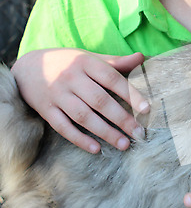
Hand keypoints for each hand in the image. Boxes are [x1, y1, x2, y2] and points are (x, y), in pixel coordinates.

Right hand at [11, 48, 149, 153]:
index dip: (130, 93)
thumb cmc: (68, 64)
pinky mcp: (46, 110)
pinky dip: (79, 139)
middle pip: (100, 100)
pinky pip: (63, 127)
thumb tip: (141, 58)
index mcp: (85, 63)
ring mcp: (57, 95)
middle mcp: (71, 78)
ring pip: (83, 116)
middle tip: (139, 133)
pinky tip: (96, 149)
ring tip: (124, 144)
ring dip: (105, 132)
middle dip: (121, 118)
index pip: (112, 79)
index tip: (146, 109)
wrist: (27, 67)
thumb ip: (116, 62)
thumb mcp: (90, 58)